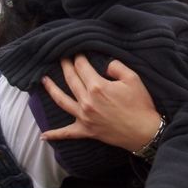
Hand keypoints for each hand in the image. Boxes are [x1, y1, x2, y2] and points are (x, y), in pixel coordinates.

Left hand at [40, 54, 160, 150]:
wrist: (144, 132)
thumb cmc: (140, 104)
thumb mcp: (132, 78)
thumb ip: (115, 66)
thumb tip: (103, 64)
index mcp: (97, 86)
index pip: (82, 67)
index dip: (79, 57)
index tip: (77, 51)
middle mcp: (87, 101)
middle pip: (70, 79)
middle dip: (65, 66)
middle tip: (60, 58)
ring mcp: (84, 117)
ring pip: (61, 101)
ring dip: (51, 89)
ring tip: (43, 80)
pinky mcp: (86, 131)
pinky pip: (67, 133)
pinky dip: (54, 134)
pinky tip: (43, 135)